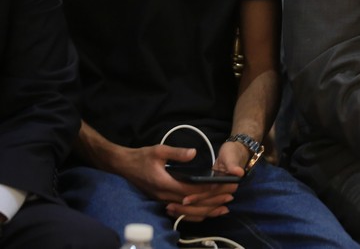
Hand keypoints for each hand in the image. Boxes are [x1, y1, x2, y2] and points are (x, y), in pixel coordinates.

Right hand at [112, 144, 236, 221]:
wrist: (123, 166)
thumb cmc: (141, 157)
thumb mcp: (159, 150)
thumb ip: (177, 153)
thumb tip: (194, 153)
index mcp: (165, 183)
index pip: (191, 190)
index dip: (208, 189)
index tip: (224, 186)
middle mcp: (164, 195)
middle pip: (192, 203)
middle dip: (213, 200)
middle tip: (231, 196)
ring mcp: (163, 200)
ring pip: (187, 211)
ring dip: (207, 210)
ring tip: (224, 208)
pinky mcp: (162, 201)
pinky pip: (181, 212)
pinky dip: (195, 214)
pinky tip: (206, 213)